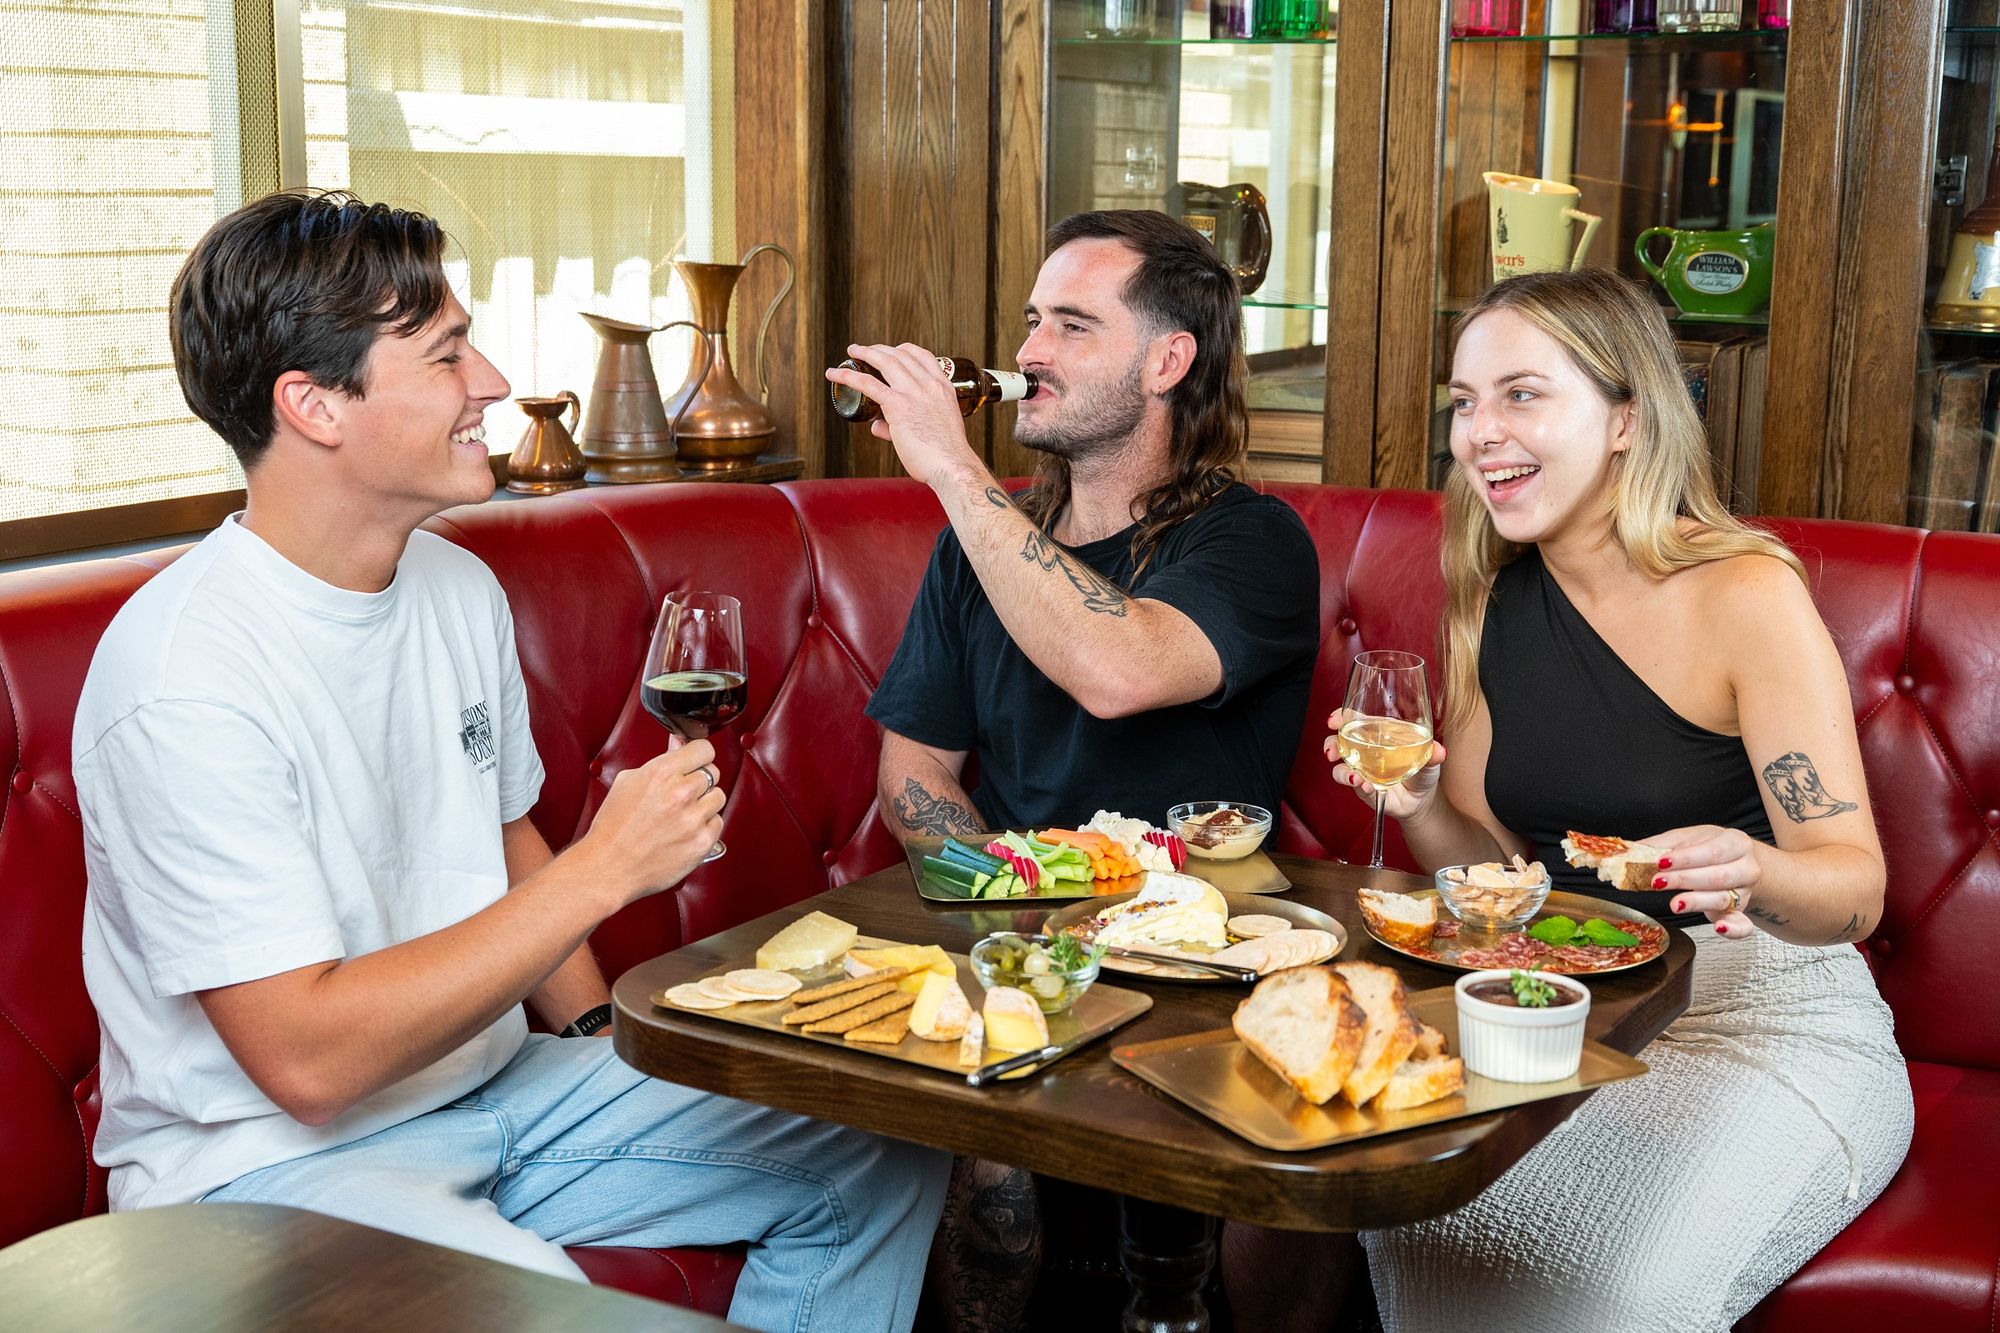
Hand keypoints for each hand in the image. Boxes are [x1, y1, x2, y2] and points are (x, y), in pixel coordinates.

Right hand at [574, 739, 725, 909]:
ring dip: (704, 804)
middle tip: (681, 794)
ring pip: (718, 797)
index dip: (698, 755)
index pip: (704, 748)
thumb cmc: (614, 825)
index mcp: (662, 772)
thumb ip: (660, 761)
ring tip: (681, 815)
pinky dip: (704, 827)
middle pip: (713, 772)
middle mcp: (681, 793)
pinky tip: (684, 832)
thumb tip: (679, 742)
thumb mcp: (629, 782)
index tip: (694, 762)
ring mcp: (693, 819)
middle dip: (699, 781)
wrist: (609, 867)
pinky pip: (717, 823)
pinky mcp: (702, 842)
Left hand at [824, 343, 983, 485]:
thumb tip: (877, 426)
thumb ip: (901, 426)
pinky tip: (834, 374)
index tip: (892, 350)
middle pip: (901, 354)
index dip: (904, 349)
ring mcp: (914, 393)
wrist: (952, 466)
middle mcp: (930, 385)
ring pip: (885, 361)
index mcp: (943, 388)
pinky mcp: (898, 406)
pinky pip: (868, 383)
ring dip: (865, 352)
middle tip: (865, 350)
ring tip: (852, 351)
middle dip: (880, 348)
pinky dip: (848, 375)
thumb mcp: (932, 430)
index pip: (923, 356)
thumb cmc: (944, 456)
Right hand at [1322, 708, 1446, 821]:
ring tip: (1353, 777)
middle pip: (1338, 742)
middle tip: (1331, 751)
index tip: (1334, 720)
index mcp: (1378, 734)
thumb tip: (1439, 751)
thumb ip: (1433, 753)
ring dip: (1341, 771)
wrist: (1422, 799)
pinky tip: (1367, 786)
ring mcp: (1362, 771)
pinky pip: (1355, 787)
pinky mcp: (1364, 789)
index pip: (1354, 720)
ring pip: (1340, 767)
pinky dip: (1359, 786)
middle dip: (1330, 744)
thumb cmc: (1423, 770)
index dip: (1341, 717)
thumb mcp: (1431, 759)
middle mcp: (1365, 750)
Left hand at [1643, 824, 1761, 937]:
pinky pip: (1742, 925)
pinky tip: (1719, 928)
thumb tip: (1632, 850)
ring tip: (1675, 904)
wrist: (1736, 859)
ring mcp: (1744, 892)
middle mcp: (1746, 867)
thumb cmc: (1710, 847)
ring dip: (1697, 902)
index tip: (1661, 862)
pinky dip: (1733, 929)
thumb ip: (1662, 844)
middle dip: (1686, 880)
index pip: (1713, 851)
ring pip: (1723, 899)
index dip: (1686, 858)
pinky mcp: (1739, 912)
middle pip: (1718, 876)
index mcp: (1736, 842)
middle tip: (1658, 882)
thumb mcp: (1688, 838)